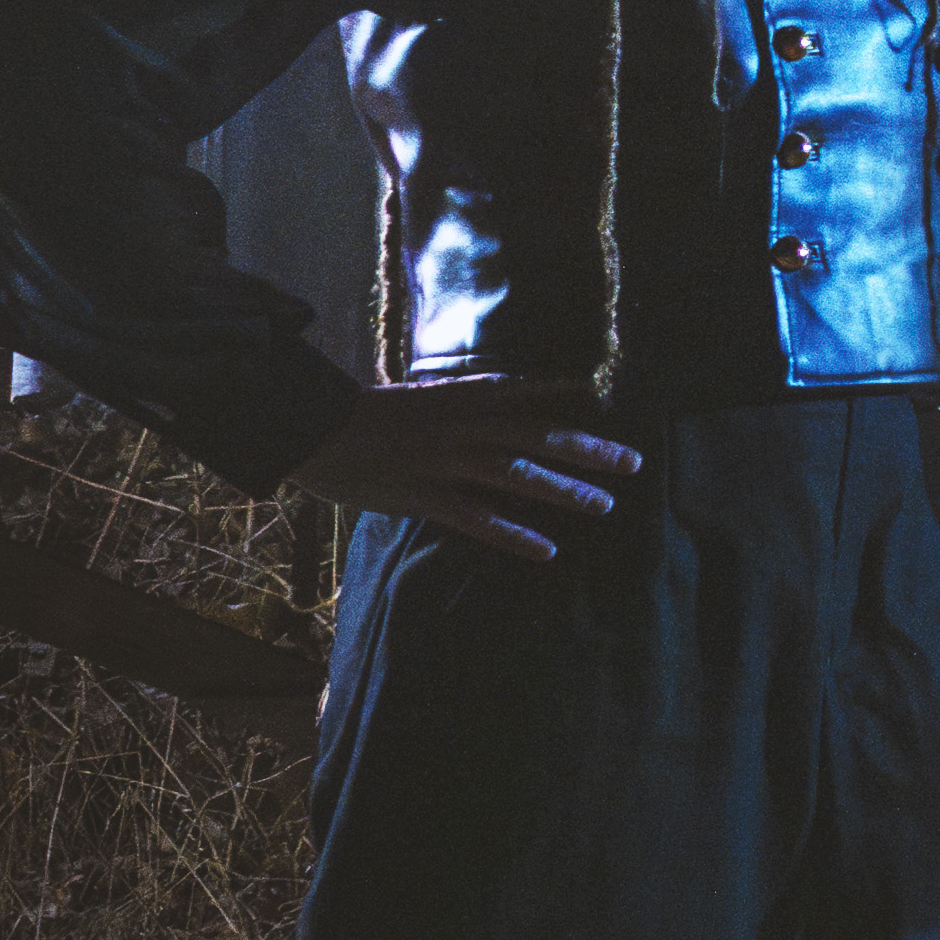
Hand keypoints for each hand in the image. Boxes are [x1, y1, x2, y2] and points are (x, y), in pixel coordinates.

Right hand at [299, 385, 640, 570]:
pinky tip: (546, 550)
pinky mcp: (425, 496)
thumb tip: (484, 409)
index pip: (519, 389)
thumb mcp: (413, 398)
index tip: (598, 392)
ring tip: (605, 504)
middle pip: (536, 434)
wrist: (308, 428)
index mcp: (456, 397)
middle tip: (632, 461)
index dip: (560, 390)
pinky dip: (514, 535)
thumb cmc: (355, 414)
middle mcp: (461, 426)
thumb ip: (452, 404)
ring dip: (565, 491)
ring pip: (517, 475)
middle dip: (586, 448)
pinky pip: (479, 519)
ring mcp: (445, 462)